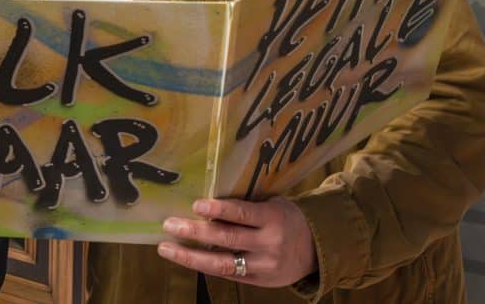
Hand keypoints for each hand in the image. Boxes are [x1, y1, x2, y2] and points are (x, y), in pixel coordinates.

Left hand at [158, 197, 317, 286]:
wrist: (317, 249)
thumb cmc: (287, 218)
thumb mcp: (273, 204)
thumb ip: (247, 206)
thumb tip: (207, 203)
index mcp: (273, 218)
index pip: (242, 214)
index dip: (218, 209)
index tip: (195, 205)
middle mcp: (268, 244)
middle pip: (226, 239)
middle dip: (194, 232)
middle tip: (169, 225)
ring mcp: (264, 266)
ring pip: (222, 263)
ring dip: (190, 256)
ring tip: (167, 248)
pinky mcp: (260, 281)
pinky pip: (228, 274)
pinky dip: (205, 266)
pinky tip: (186, 258)